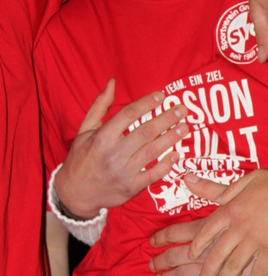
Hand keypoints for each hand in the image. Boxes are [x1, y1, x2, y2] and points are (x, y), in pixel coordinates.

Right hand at [55, 80, 188, 218]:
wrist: (75, 193)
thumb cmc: (81, 158)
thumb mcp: (84, 129)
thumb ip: (99, 105)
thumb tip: (112, 82)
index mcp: (102, 137)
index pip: (128, 114)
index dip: (147, 103)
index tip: (162, 95)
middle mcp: (113, 154)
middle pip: (145, 132)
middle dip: (166, 119)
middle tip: (182, 110)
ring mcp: (123, 172)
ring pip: (152, 152)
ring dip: (171, 139)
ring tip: (184, 127)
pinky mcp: (131, 188)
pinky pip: (153, 175)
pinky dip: (166, 165)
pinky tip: (177, 154)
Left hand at [150, 170, 267, 275]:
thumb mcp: (246, 180)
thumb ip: (216, 187)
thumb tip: (188, 179)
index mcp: (232, 209)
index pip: (206, 231)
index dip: (197, 245)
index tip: (190, 255)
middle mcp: (239, 226)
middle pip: (216, 254)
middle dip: (206, 273)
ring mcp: (256, 239)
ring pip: (234, 266)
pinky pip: (260, 271)